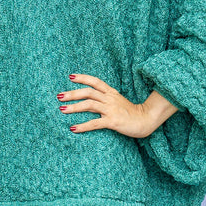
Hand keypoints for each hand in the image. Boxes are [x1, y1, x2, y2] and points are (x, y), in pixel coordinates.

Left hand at [56, 73, 177, 137]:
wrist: (146, 120)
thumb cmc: (131, 112)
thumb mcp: (118, 101)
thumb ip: (106, 99)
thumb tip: (90, 100)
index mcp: (111, 93)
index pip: (95, 81)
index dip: (83, 78)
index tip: (70, 76)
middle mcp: (110, 99)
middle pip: (88, 92)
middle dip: (72, 93)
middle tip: (59, 96)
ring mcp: (111, 109)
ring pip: (89, 105)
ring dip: (74, 107)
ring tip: (62, 109)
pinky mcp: (113, 121)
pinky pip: (95, 123)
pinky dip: (83, 126)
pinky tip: (73, 128)